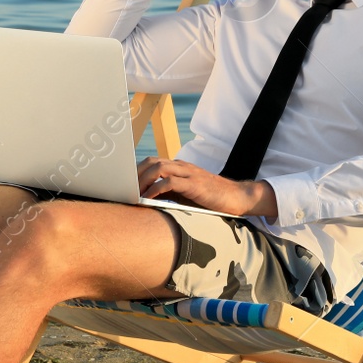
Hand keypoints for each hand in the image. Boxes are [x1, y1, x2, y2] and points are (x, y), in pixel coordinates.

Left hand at [137, 157, 277, 217]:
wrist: (237, 197)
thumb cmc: (210, 198)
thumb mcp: (186, 194)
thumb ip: (168, 193)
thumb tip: (146, 201)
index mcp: (179, 167)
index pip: (151, 162)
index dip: (136, 172)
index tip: (125, 185)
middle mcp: (182, 166)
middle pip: (151, 162)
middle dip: (135, 175)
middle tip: (125, 191)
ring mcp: (189, 173)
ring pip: (158, 168)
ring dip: (143, 181)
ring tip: (135, 195)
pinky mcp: (195, 184)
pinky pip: (170, 182)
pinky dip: (156, 189)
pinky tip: (149, 199)